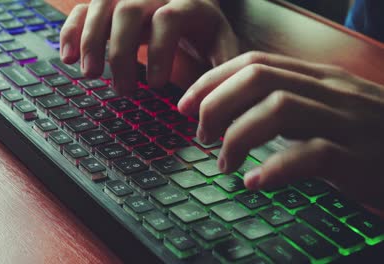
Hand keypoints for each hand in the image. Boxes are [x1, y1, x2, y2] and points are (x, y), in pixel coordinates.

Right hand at [59, 0, 237, 94]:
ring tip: (90, 74)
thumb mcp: (220, 41)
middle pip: (128, 12)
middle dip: (122, 52)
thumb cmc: (202, 26)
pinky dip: (71, 31)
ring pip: (101, 6)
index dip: (159, 52)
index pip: (167, 19)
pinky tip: (68, 57)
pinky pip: (83, 9)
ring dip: (91, 41)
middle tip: (124, 90)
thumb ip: (222, 65)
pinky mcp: (106, 1)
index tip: (155, 85)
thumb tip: (213, 99)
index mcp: (186, 1)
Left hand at [178, 51, 383, 209]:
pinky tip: (255, 182)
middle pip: (258, 78)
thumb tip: (232, 113)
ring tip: (224, 162)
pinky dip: (276, 168)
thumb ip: (284, 102)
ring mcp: (346, 121)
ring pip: (279, 108)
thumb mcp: (325, 107)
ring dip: (238, 135)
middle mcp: (329, 91)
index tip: (185, 103)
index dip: (212, 79)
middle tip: (199, 134)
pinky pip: (313, 154)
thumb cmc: (366, 133)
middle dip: (216, 103)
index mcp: (316, 78)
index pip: (253, 62)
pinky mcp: (360, 157)